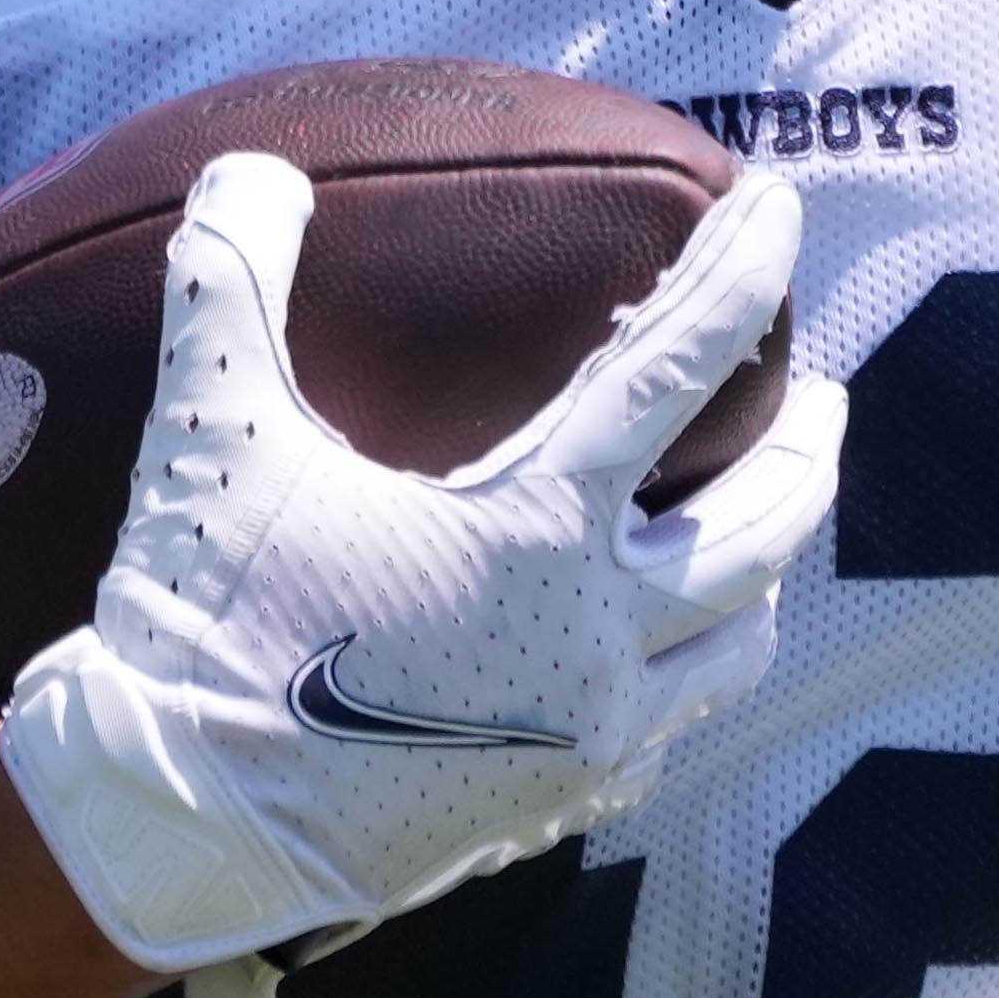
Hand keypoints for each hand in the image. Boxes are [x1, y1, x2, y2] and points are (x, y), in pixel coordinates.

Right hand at [0, 150, 847, 973]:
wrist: (177, 829)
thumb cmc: (202, 627)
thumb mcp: (210, 439)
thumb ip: (228, 286)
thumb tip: (246, 169)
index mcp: (535, 531)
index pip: (673, 369)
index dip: (737, 276)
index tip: (784, 210)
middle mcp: (593, 637)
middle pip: (761, 527)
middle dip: (804, 451)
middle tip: (821, 398)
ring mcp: (584, 737)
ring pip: (737, 646)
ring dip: (767, 572)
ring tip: (766, 529)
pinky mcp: (552, 809)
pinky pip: (666, 732)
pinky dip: (689, 673)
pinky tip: (664, 655)